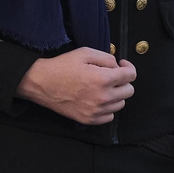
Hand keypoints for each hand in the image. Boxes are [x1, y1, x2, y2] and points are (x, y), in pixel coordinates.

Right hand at [16, 48, 136, 124]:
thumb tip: (118, 67)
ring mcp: (96, 110)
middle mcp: (103, 97)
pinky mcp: (89, 119)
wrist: (41, 83)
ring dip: (116, 94)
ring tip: (102, 87)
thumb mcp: (85, 53)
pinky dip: (107, 108)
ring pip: (121, 104)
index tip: (122, 66)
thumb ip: (107, 58)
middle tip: (111, 76)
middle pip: (129, 91)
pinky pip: (109, 116)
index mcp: (103, 79)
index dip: (128, 68)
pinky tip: (97, 99)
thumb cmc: (61, 66)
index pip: (131, 76)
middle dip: (122, 81)